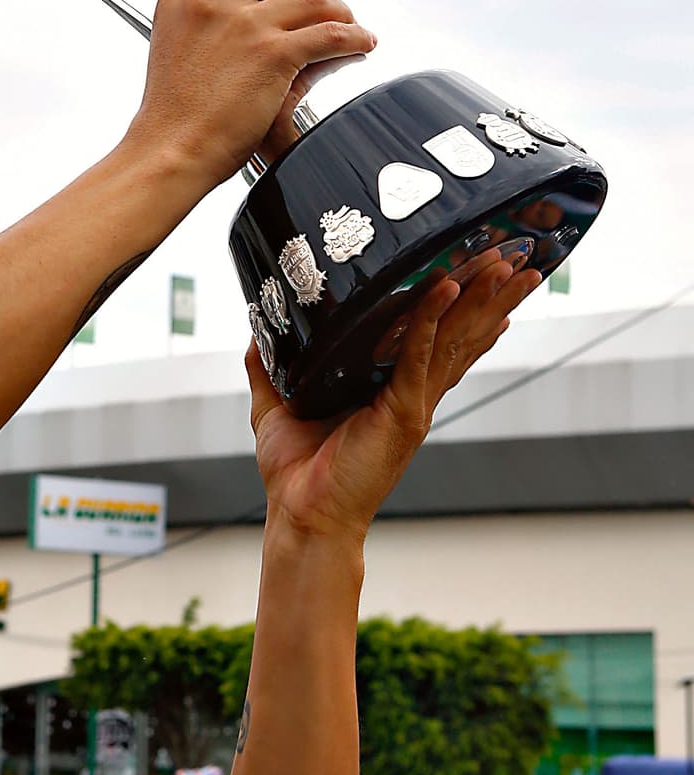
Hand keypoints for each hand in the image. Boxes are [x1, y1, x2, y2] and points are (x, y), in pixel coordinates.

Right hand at [129, 0, 374, 192]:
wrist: (170, 150)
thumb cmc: (172, 116)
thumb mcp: (172, 48)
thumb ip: (205, 22)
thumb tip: (258, 12)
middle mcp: (214, 2)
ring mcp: (245, 25)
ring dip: (338, 9)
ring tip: (346, 25)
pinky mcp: (274, 54)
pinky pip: (331, 34)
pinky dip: (354, 38)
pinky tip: (360, 44)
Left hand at [246, 254, 540, 538]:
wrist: (301, 515)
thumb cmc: (296, 472)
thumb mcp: (275, 406)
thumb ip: (269, 366)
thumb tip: (257, 332)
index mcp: (391, 391)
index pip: (437, 340)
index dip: (462, 309)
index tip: (484, 275)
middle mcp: (412, 394)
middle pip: (461, 336)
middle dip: (491, 298)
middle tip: (518, 259)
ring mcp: (412, 404)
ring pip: (454, 341)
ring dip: (480, 301)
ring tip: (507, 268)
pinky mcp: (402, 414)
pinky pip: (419, 357)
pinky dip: (431, 322)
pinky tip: (445, 290)